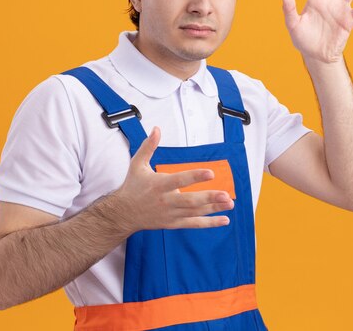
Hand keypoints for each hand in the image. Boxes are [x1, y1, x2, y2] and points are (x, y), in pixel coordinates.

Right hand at [114, 127, 233, 231]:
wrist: (123, 213)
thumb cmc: (132, 186)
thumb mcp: (137, 164)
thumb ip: (148, 146)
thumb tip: (156, 129)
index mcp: (158, 185)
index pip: (179, 180)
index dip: (195, 176)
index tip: (211, 172)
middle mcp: (166, 201)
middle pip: (190, 201)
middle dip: (209, 198)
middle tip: (226, 195)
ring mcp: (170, 214)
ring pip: (194, 212)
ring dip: (213, 209)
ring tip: (230, 203)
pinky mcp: (173, 223)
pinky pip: (193, 224)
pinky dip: (209, 223)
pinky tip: (224, 220)